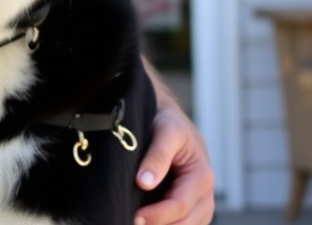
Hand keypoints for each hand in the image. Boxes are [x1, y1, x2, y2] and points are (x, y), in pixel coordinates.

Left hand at [134, 81, 214, 224]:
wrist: (174, 122)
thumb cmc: (170, 124)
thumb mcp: (166, 131)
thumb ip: (157, 156)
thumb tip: (144, 182)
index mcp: (202, 176)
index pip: (180, 205)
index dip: (157, 214)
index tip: (135, 216)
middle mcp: (205, 195)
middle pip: (185, 223)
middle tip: (130, 222)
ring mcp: (201, 204)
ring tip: (136, 223)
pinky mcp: (192, 209)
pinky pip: (184, 224)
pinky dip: (168, 224)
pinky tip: (149, 221)